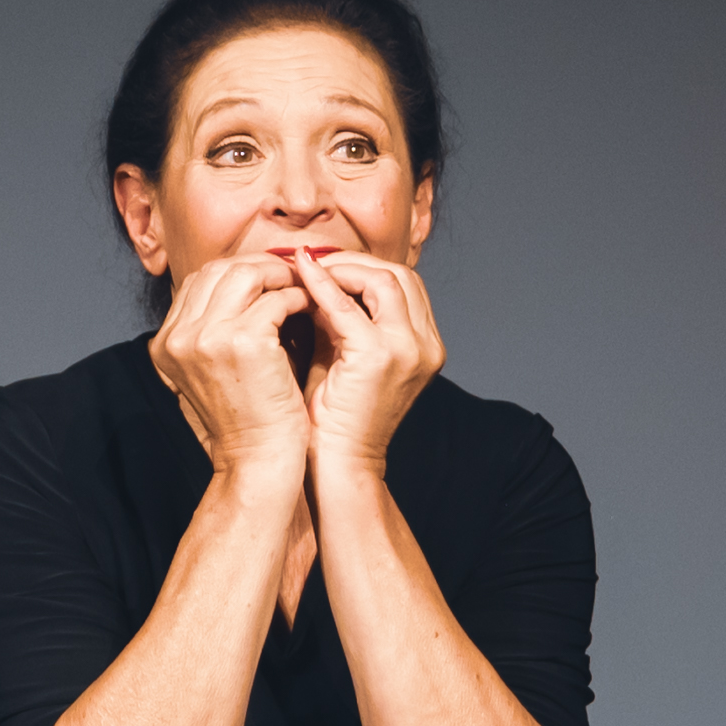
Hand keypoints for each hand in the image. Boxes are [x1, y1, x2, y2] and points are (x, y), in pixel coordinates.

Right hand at [151, 256, 312, 476]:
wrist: (258, 462)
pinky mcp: (242, 341)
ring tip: (300, 287)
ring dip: (278, 275)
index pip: (198, 282)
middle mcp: (178, 338)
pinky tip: (309, 308)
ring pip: (244, 273)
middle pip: (217, 270)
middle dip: (258, 265)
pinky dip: (296, 298)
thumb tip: (245, 283)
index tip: (266, 277)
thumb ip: (214, 329)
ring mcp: (206, 337)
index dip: (236, 272)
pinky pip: (275, 298)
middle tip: (290, 273)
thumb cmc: (248, 418)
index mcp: (165, 344)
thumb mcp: (213, 370)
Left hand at [290, 248, 445, 472]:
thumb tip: (313, 273)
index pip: (403, 286)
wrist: (338, 465)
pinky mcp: (380, 356)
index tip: (323, 263)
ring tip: (306, 269)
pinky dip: (322, 285)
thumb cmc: (334, 419)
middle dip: (354, 262)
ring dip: (341, 268)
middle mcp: (427, 346)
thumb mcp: (343, 356)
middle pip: (400, 276)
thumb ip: (338, 315)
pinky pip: (348, 305)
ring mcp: (409, 350)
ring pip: (384, 279)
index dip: (363, 268)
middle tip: (312, 260)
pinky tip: (298, 276)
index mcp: (425, 346)